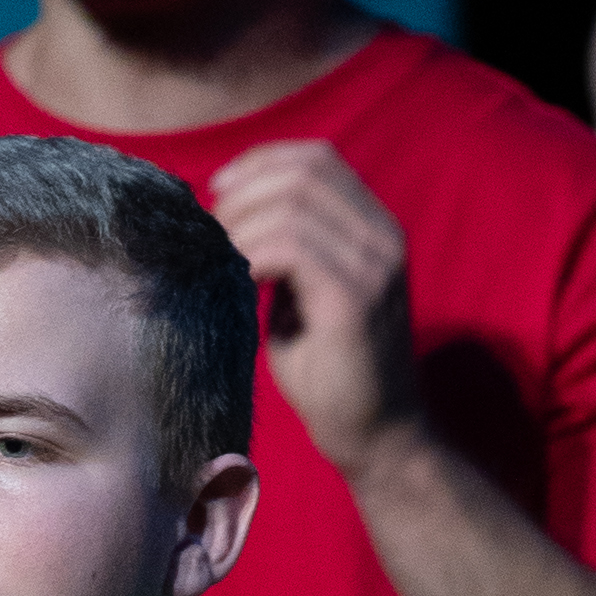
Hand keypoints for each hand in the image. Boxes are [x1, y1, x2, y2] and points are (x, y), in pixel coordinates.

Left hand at [203, 143, 421, 478]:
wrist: (374, 437)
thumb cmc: (330, 372)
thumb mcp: (303, 295)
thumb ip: (285, 250)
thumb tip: (229, 214)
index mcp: (375, 228)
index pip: (318, 158)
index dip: (262, 162)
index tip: (219, 190)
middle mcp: (383, 237)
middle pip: (304, 172)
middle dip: (245, 192)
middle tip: (212, 229)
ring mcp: (375, 265)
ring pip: (293, 204)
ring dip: (243, 224)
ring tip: (220, 256)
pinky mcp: (355, 299)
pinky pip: (291, 247)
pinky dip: (252, 253)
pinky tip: (238, 278)